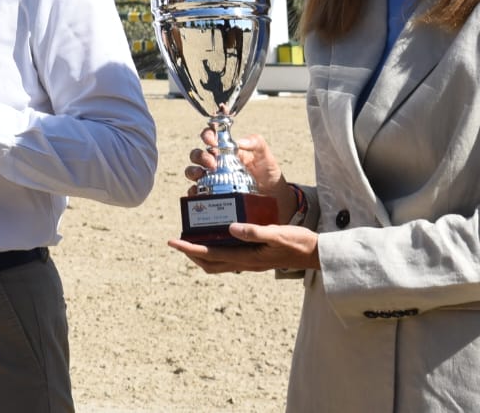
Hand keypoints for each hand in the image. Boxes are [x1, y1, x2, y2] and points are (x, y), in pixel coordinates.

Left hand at [168, 223, 319, 272]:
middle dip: (191, 254)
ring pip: (219, 263)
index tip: (172, 241)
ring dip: (203, 254)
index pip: (210, 255)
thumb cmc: (299, 242)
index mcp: (247, 258)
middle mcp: (246, 263)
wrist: (318, 254)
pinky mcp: (257, 258)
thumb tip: (230, 228)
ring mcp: (251, 262)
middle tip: (177, 241)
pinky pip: (230, 258)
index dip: (189, 249)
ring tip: (192, 239)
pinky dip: (218, 251)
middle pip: (210, 264)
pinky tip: (219, 236)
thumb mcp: (277, 233)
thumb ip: (255, 231)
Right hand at [185, 128, 292, 210]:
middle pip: (197, 155)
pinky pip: (197, 193)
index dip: (207, 136)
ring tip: (201, 175)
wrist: (273, 196)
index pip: (210, 138)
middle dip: (200, 156)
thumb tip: (239, 141)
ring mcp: (212, 179)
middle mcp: (215, 163)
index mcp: (225, 150)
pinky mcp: (212, 194)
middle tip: (211, 162)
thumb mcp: (264, 154)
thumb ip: (255, 142)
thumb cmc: (267, 172)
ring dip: (193, 171)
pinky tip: (199, 193)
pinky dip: (194, 193)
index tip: (211, 140)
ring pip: (192, 172)